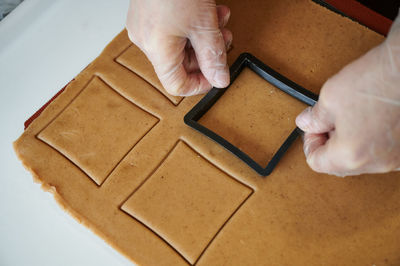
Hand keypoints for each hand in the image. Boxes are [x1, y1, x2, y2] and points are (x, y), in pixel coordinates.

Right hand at [126, 0, 231, 95]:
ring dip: (204, 37)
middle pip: (181, 64)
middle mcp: (146, 41)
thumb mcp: (203, 24)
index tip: (217, 75)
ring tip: (219, 21)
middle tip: (224, 40)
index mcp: (157, 49)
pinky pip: (173, 30)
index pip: (177, 85)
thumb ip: (213, 55)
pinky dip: (192, 25)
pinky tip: (207, 11)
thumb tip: (220, 79)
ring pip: (179, 45)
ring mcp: (146, 26)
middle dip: (207, 54)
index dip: (200, 85)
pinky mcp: (149, 14)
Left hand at [296, 15, 399, 176]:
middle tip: (329, 121)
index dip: (310, 143)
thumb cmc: (379, 80)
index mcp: (352, 155)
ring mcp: (395, 159)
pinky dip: (370, 141)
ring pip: (360, 160)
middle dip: (329, 143)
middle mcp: (376, 164)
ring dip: (349, 143)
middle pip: (339, 165)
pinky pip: (380, 153)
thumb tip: (307, 123)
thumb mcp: (331, 97)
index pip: (316, 162)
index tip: (313, 129)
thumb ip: (314, 118)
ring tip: (351, 116)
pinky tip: (368, 119)